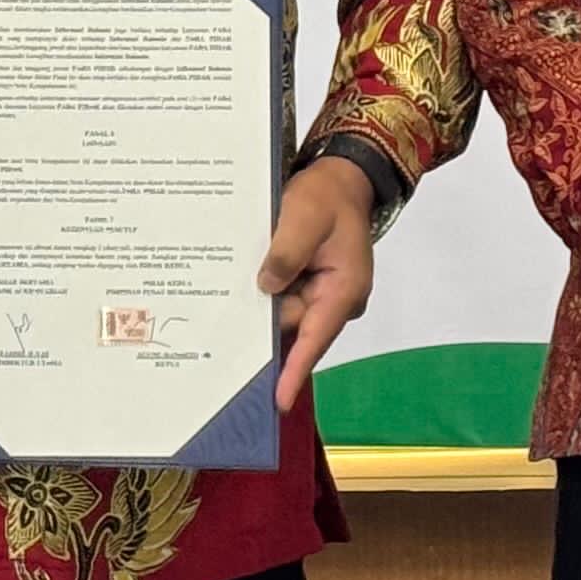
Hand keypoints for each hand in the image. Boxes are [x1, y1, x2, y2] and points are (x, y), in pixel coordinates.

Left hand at [259, 153, 379, 413]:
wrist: (340, 179)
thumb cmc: (326, 196)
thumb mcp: (302, 216)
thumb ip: (285, 254)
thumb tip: (266, 290)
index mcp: (344, 290)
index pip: (315, 338)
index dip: (294, 370)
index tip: (279, 400)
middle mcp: (338, 300)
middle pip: (294, 326)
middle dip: (266, 323)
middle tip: (236, 319)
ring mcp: (325, 296)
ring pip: (286, 313)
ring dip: (265, 305)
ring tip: (245, 290)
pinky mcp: (312, 287)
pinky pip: (286, 300)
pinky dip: (270, 296)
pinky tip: (251, 286)